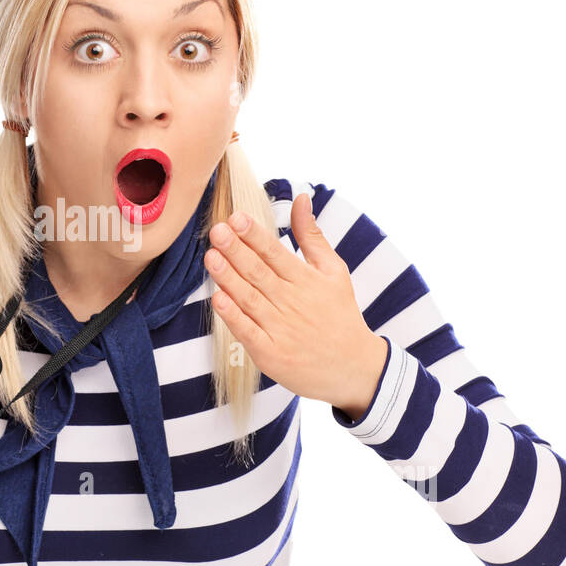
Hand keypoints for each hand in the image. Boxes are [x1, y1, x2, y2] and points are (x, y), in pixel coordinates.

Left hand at [204, 195, 388, 417]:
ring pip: (250, 299)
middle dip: (237, 251)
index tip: (235, 217)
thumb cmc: (340, 315)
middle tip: (217, 231)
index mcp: (306, 280)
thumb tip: (301, 197)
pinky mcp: (272, 353)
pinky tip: (218, 299)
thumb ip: (312, 235)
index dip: (254, 235)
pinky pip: (249, 332)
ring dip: (229, 278)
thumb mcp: (333, 271)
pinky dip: (234, 317)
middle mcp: (292, 302)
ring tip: (211, 257)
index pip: (275, 252)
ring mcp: (281, 329)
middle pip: (259, 273)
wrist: (355, 368)